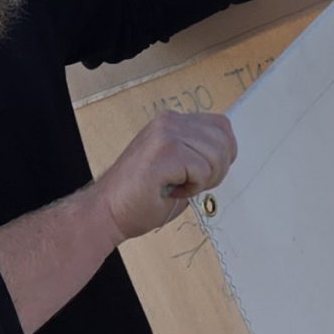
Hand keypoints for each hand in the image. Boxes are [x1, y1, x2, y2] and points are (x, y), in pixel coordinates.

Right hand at [93, 111, 237, 239]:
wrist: (106, 212)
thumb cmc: (140, 197)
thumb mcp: (178, 167)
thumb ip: (199, 154)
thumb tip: (227, 154)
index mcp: (172, 122)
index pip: (222, 126)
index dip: (224, 154)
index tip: (205, 173)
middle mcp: (169, 121)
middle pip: (224, 140)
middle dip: (217, 171)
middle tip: (191, 184)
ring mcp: (166, 134)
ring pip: (216, 156)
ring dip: (203, 180)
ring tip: (178, 186)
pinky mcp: (164, 151)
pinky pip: (201, 169)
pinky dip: (192, 188)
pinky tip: (172, 190)